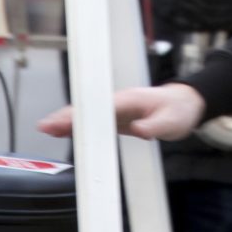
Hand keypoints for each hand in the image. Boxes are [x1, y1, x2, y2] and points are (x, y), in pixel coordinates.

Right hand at [40, 83, 205, 142]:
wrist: (185, 105)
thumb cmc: (178, 111)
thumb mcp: (171, 122)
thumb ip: (154, 126)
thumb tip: (139, 129)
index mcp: (129, 99)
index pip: (99, 107)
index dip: (81, 114)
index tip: (64, 120)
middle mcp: (120, 102)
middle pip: (88, 109)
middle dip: (66, 116)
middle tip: (45, 126)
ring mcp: (118, 109)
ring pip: (88, 115)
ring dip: (68, 121)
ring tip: (47, 128)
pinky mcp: (118, 118)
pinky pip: (95, 122)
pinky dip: (80, 126)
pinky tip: (66, 132)